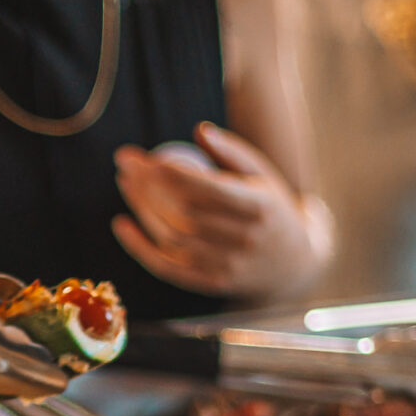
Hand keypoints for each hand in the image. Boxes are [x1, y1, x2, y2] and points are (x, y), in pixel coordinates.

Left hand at [112, 123, 328, 299]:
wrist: (294, 262)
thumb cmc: (271, 207)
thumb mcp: (262, 175)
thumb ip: (232, 153)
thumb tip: (198, 131)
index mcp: (260, 207)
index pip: (207, 190)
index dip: (171, 174)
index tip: (145, 157)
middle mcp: (245, 240)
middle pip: (184, 214)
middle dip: (149, 187)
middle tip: (126, 164)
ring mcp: (228, 266)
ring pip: (173, 239)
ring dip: (142, 210)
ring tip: (126, 182)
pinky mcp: (213, 284)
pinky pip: (169, 267)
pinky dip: (141, 248)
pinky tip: (122, 225)